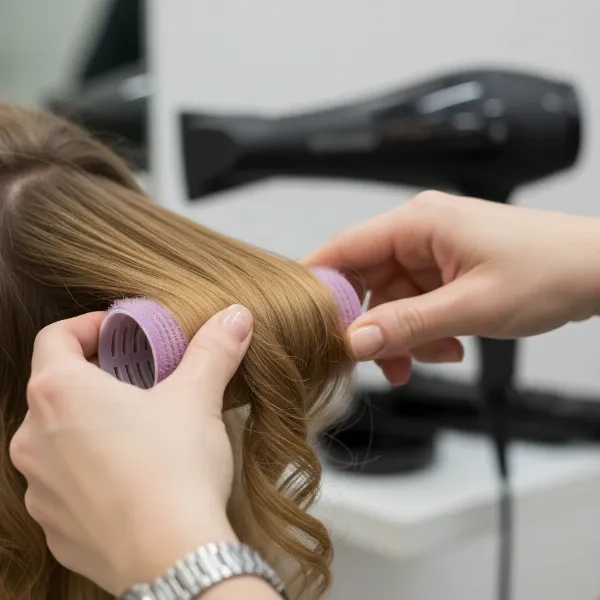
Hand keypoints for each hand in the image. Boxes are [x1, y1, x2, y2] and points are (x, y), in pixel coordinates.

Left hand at [9, 305, 252, 595]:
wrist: (174, 559)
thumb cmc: (176, 470)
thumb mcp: (198, 397)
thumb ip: (213, 350)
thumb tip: (235, 316)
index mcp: (61, 394)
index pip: (54, 337)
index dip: (87, 327)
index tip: (119, 334)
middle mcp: (34, 439)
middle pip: (55, 389)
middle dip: (96, 378)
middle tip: (139, 381)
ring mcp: (39, 487)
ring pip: (57, 439)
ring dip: (90, 427)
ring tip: (137, 432)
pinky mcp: (54, 526)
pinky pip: (65, 485)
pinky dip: (90, 472)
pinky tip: (131, 479)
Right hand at [306, 191, 599, 384]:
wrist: (598, 271)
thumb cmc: (550, 269)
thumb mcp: (471, 306)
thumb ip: (408, 326)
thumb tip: (355, 341)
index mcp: (417, 223)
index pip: (344, 248)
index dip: (318, 285)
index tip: (304, 322)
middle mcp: (418, 235)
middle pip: (364, 282)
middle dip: (371, 326)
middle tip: (377, 361)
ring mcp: (431, 255)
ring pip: (390, 302)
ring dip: (401, 336)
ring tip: (431, 357)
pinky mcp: (445, 274)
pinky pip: (414, 307)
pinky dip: (422, 333)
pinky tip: (447, 348)